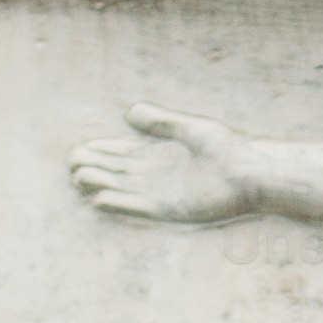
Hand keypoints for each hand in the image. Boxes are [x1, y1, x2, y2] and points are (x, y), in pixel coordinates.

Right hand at [72, 103, 257, 221]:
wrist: (248, 172)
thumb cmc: (225, 147)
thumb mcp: (189, 129)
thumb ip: (160, 121)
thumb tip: (127, 112)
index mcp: (158, 154)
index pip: (120, 153)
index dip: (100, 151)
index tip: (81, 148)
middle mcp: (155, 175)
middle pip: (115, 172)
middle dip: (94, 167)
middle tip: (75, 162)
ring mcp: (161, 194)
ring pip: (121, 190)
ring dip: (100, 185)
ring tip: (80, 177)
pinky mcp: (169, 210)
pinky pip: (138, 208)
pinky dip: (119, 204)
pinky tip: (100, 199)